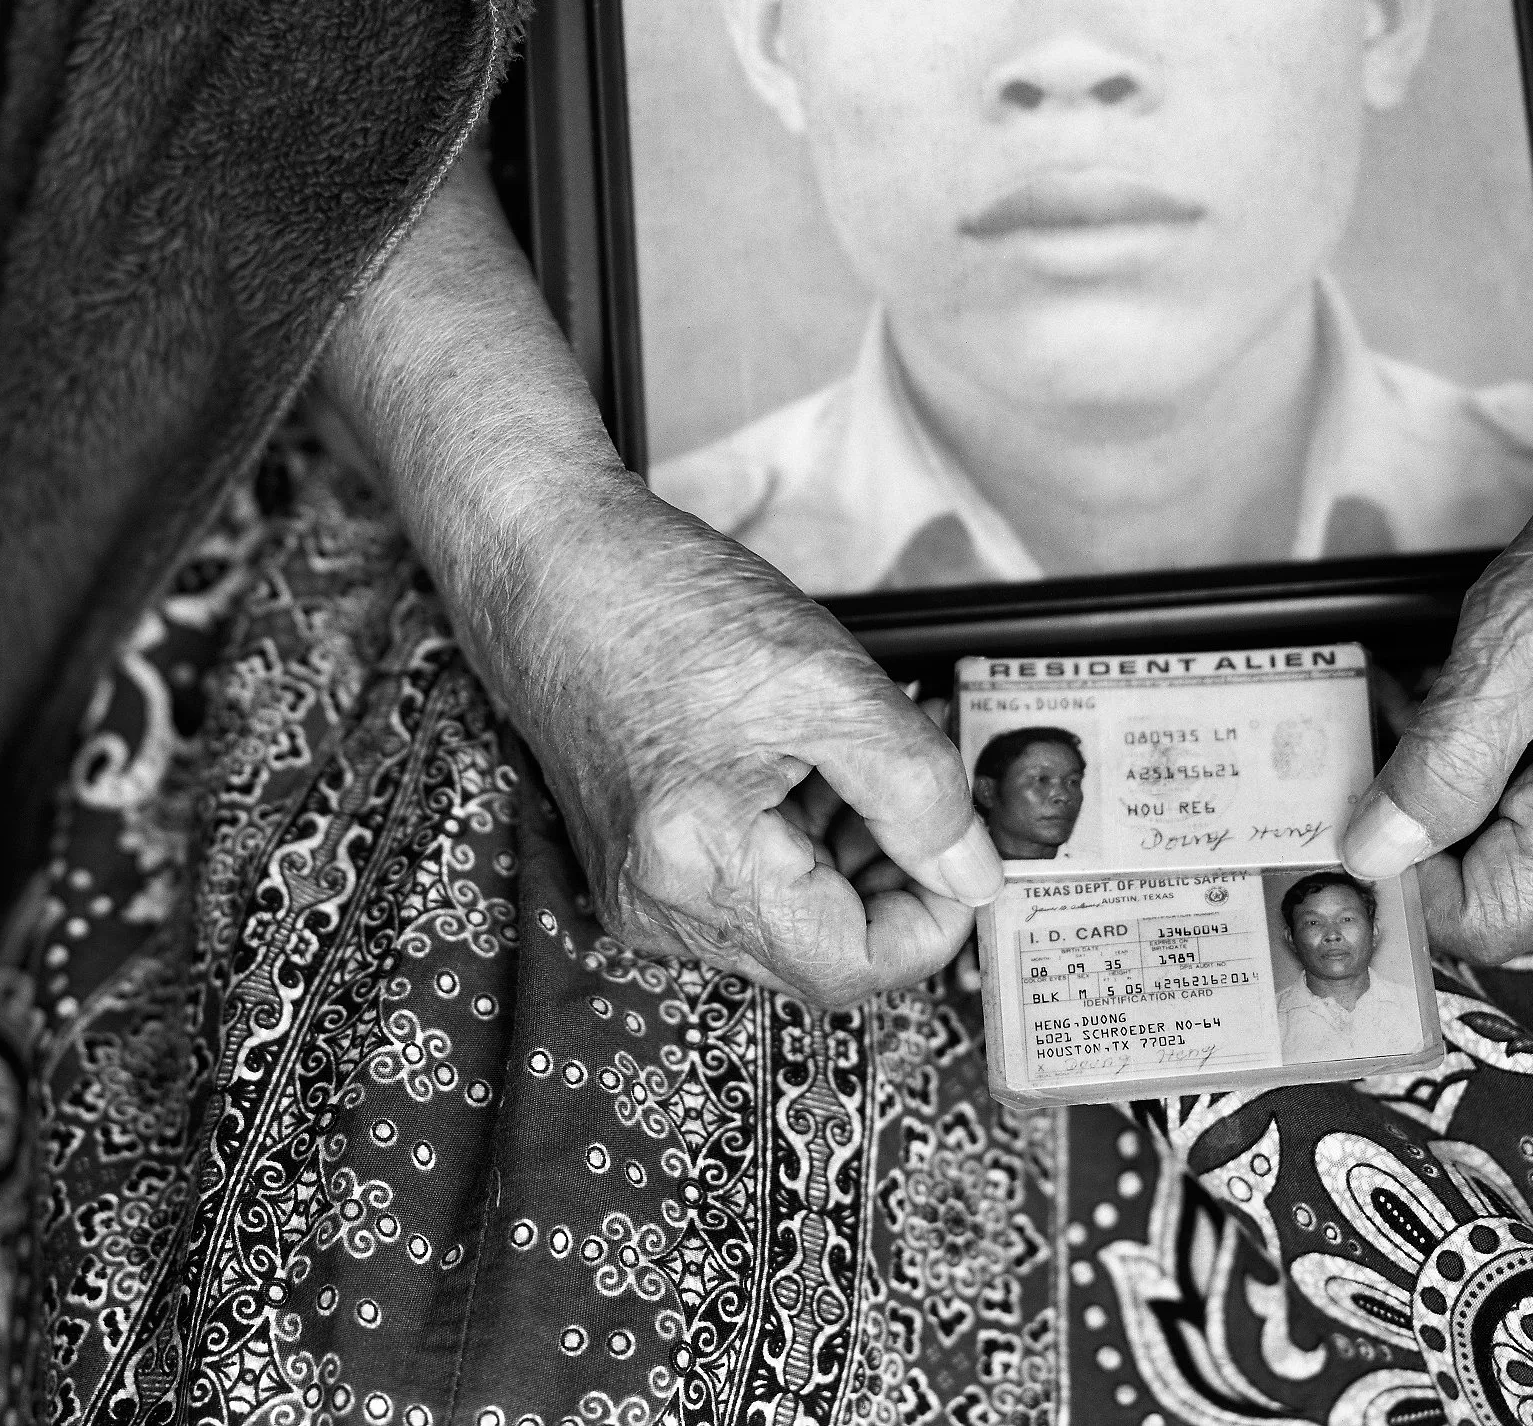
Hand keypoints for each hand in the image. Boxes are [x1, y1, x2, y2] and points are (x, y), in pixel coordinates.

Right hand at [319, 145, 1002, 1008]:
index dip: (936, 915)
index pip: (858, 969)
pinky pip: (753, 885)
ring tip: (860, 746)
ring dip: (852, 849)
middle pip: (827, 948)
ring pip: (797, 916)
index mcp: (703, 871)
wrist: (551, 563)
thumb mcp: (829, 684)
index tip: (969, 840)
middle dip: (895, 870)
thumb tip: (980, 875)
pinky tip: (810, 757)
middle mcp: (663, 908)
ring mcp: (645, 891)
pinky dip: (803, 834)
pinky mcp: (643, 863)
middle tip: (925, 773)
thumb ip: (919, 789)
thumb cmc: (666, 605)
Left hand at [1343, 407, 1532, 957]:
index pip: (1482, 919)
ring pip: (1500, 852)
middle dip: (1419, 816)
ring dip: (1442, 783)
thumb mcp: (1518, 637)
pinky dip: (1476, 764)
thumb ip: (1447, 759)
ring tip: (1426, 690)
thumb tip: (1373, 856)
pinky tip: (1465, 698)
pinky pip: (1529, 813)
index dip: (1400, 872)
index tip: (1349, 791)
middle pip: (1490, 892)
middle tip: (1390, 714)